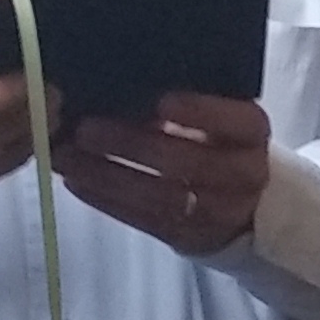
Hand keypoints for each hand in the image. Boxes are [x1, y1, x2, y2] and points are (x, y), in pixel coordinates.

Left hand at [56, 93, 272, 257]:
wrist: (241, 198)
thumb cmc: (215, 140)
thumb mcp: (215, 113)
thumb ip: (181, 101)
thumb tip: (119, 84)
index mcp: (252, 132)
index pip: (236, 120)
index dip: (201, 111)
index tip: (161, 101)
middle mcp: (244, 174)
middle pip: (189, 162)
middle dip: (131, 144)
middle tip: (85, 128)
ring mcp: (219, 210)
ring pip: (161, 196)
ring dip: (107, 175)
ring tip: (67, 156)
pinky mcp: (190, 236)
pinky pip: (144, 220)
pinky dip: (106, 200)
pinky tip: (76, 180)